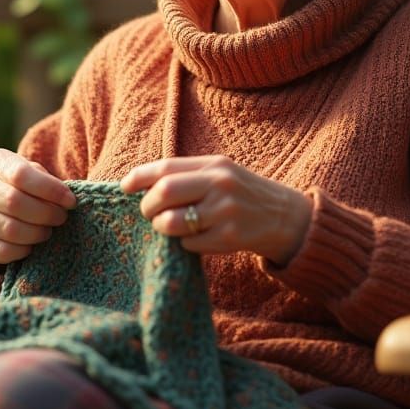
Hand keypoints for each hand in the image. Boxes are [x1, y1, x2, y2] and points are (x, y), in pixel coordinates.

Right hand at [0, 149, 76, 264]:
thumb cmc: (26, 189)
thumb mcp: (35, 175)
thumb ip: (48, 182)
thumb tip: (67, 200)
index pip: (20, 174)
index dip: (50, 189)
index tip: (70, 201)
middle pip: (14, 202)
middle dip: (46, 213)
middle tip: (61, 217)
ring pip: (11, 229)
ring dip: (38, 233)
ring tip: (48, 230)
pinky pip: (5, 250)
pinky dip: (26, 249)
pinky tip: (32, 243)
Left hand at [120, 155, 311, 265]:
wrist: (284, 217)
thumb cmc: (241, 194)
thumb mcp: (219, 174)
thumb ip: (187, 175)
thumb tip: (140, 186)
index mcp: (214, 164)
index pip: (166, 166)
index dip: (139, 176)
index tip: (124, 187)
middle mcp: (220, 184)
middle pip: (164, 192)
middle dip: (148, 206)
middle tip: (149, 214)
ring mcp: (225, 211)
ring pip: (171, 222)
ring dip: (163, 227)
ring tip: (170, 226)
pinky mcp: (229, 237)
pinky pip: (189, 244)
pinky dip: (185, 244)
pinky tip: (197, 238)